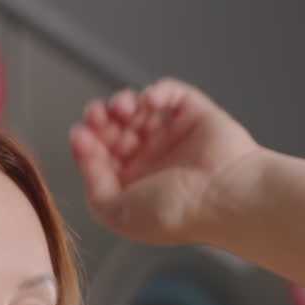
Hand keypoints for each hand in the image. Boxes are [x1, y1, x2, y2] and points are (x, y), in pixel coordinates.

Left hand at [69, 78, 259, 245]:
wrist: (224, 197)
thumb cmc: (177, 212)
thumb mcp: (118, 213)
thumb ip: (94, 189)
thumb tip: (86, 160)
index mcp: (131, 184)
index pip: (98, 155)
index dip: (86, 142)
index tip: (80, 135)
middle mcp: (150, 159)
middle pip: (113, 129)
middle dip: (100, 119)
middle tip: (96, 115)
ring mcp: (172, 135)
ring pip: (137, 109)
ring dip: (123, 102)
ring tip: (123, 107)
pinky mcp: (195, 114)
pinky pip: (170, 94)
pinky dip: (157, 92)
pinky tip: (150, 101)